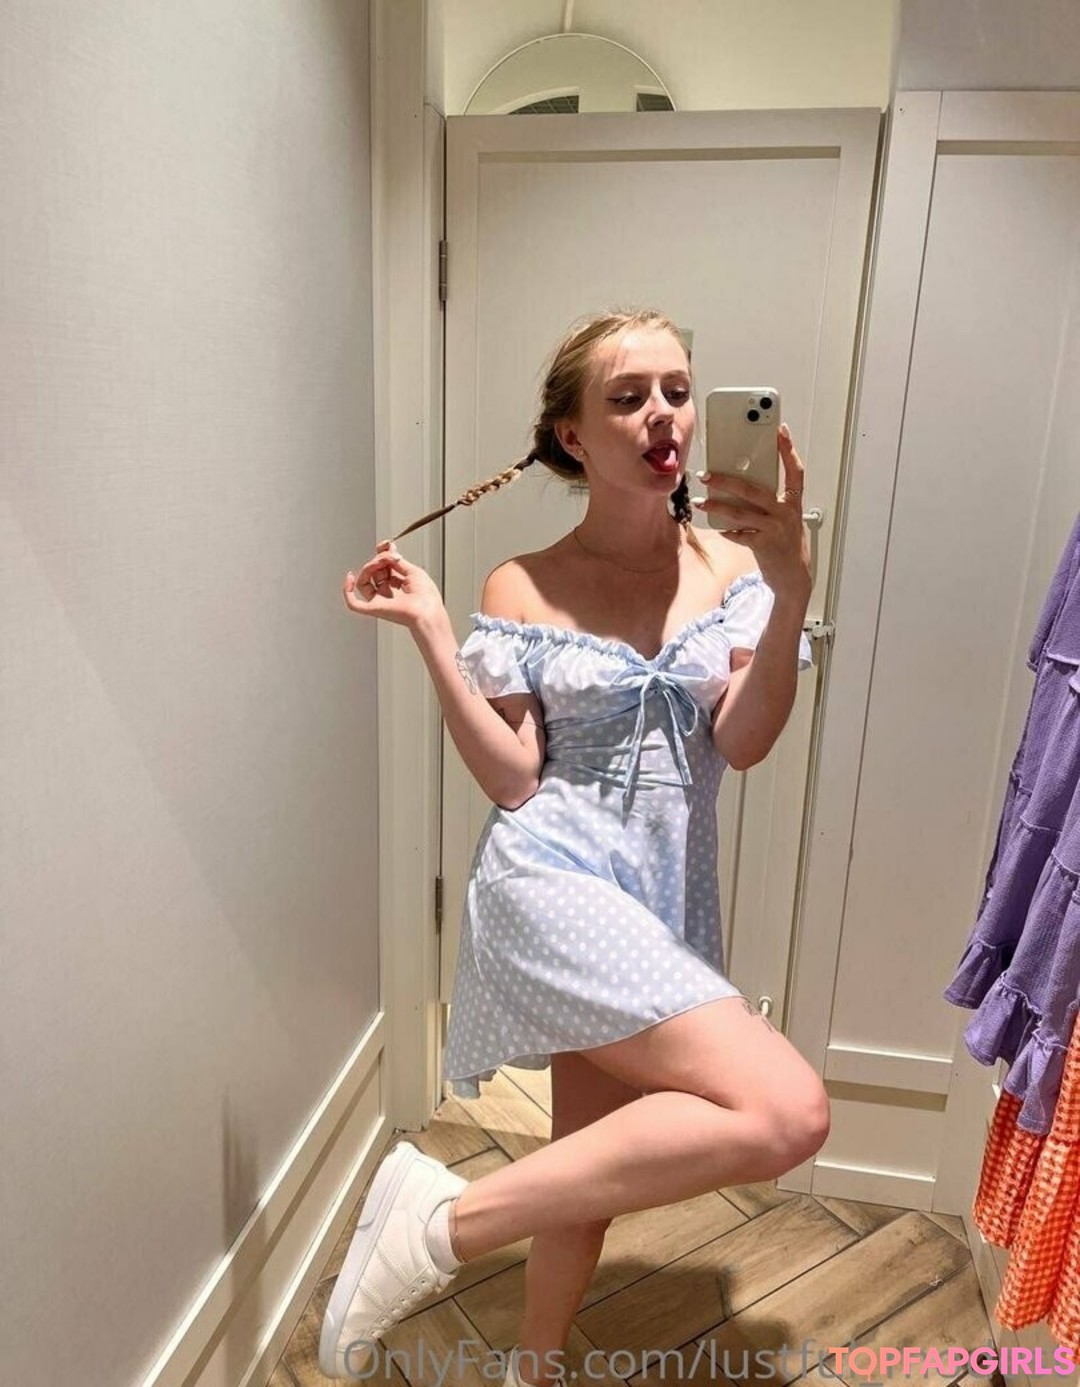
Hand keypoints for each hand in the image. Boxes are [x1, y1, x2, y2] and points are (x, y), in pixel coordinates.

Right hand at [344, 539, 447, 633]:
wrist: (427, 611)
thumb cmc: (426, 597)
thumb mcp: (413, 571)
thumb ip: (397, 561)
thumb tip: (387, 552)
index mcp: (398, 585)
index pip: (384, 567)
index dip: (383, 554)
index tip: (387, 544)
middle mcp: (387, 593)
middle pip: (374, 571)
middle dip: (380, 558)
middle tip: (391, 556)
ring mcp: (379, 600)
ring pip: (364, 580)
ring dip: (370, 567)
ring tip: (381, 562)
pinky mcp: (373, 609)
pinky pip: (353, 603)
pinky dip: (347, 591)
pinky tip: (350, 578)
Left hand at [692, 424, 810, 599]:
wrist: (793, 577)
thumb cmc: (786, 543)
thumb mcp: (785, 518)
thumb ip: (770, 502)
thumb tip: (742, 485)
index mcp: (794, 502)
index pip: (795, 471)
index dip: (789, 451)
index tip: (780, 431)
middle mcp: (786, 514)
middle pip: (754, 490)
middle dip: (728, 481)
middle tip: (708, 474)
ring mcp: (775, 530)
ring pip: (742, 513)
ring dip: (718, 506)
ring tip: (702, 501)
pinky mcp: (764, 546)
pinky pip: (740, 535)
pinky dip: (728, 531)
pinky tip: (718, 527)